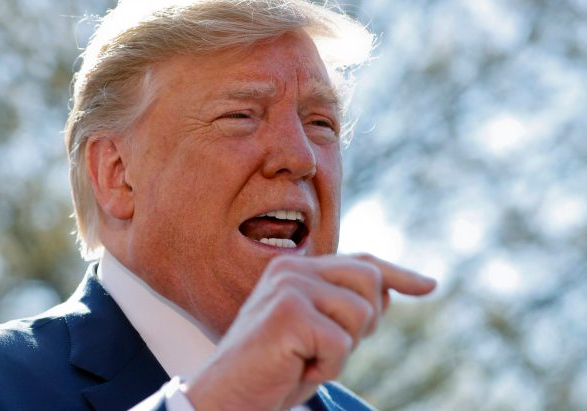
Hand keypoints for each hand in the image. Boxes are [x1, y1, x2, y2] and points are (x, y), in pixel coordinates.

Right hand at [185, 253, 435, 410]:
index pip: (359, 262)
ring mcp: (288, 288)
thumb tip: (390, 291)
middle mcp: (290, 269)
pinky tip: (297, 369)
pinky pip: (340, 343)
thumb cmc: (272, 370)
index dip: (397, 274)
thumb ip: (344, 308)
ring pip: (359, 313)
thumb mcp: (316, 335)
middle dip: (364, 322)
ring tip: (306, 359)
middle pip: (368, 280)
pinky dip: (326, 368)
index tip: (428, 285)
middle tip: (327, 348)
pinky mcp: (288, 313)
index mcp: (294, 269)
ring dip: (341, 350)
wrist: (229, 395)